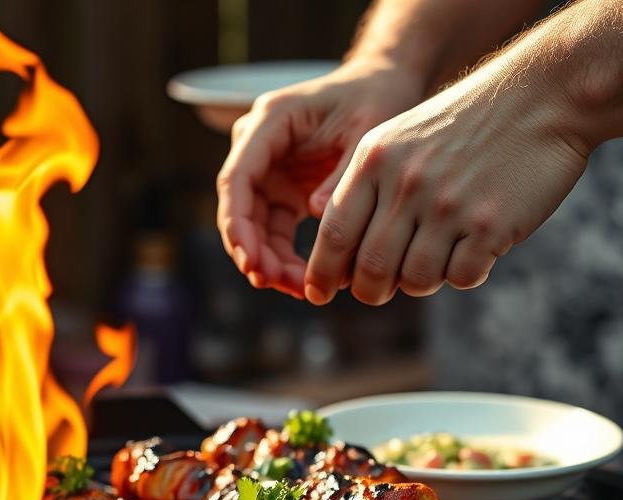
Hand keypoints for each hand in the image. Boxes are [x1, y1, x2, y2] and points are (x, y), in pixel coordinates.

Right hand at [216, 59, 425, 297]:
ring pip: (254, 226)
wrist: (384, 87)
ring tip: (296, 288)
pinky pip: (275, 231)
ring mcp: (269, 171)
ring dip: (268, 260)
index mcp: (271, 121)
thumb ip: (340, 171)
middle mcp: (259, 146)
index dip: (238, 221)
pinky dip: (285, 257)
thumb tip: (315, 213)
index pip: (238, 176)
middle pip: (240, 207)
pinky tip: (302, 281)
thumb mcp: (367, 129)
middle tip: (272, 281)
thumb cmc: (376, 99)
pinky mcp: (283, 191)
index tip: (250, 257)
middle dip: (252, 249)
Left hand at [303, 63, 591, 304]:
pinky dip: (466, 274)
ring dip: (422, 281)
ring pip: (415, 280)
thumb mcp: (401, 140)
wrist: (543, 96)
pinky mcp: (489, 225)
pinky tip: (476, 250)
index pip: (334, 232)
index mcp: (375, 161)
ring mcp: (447, 205)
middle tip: (380, 291)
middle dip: (370, 291)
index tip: (318, 292)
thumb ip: (368, 190)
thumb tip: (342, 260)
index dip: (322, 271)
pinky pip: (461, 278)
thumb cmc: (467, 124)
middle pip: (369, 269)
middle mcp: (405, 183)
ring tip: (438, 257)